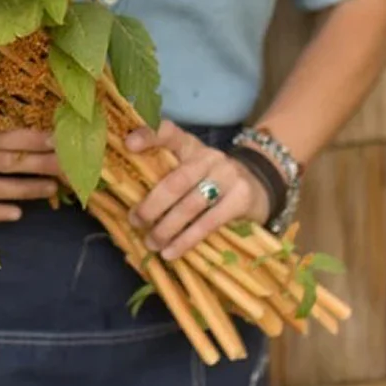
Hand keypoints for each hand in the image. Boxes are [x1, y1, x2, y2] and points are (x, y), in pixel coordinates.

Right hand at [0, 128, 59, 221]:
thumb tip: (8, 124)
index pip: (10, 136)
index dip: (36, 139)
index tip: (60, 139)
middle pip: (12, 161)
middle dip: (43, 164)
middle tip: (69, 168)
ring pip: (0, 186)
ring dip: (27, 189)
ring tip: (51, 190)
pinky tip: (17, 215)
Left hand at [126, 120, 270, 259]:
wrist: (259, 184)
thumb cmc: (209, 177)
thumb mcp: (188, 165)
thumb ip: (164, 171)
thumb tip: (127, 194)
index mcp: (189, 144)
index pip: (167, 132)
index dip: (148, 136)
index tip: (128, 145)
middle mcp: (208, 156)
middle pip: (176, 181)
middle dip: (152, 205)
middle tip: (135, 221)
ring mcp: (227, 176)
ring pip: (190, 205)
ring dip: (167, 228)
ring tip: (151, 242)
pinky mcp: (241, 199)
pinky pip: (209, 223)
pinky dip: (186, 240)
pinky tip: (171, 252)